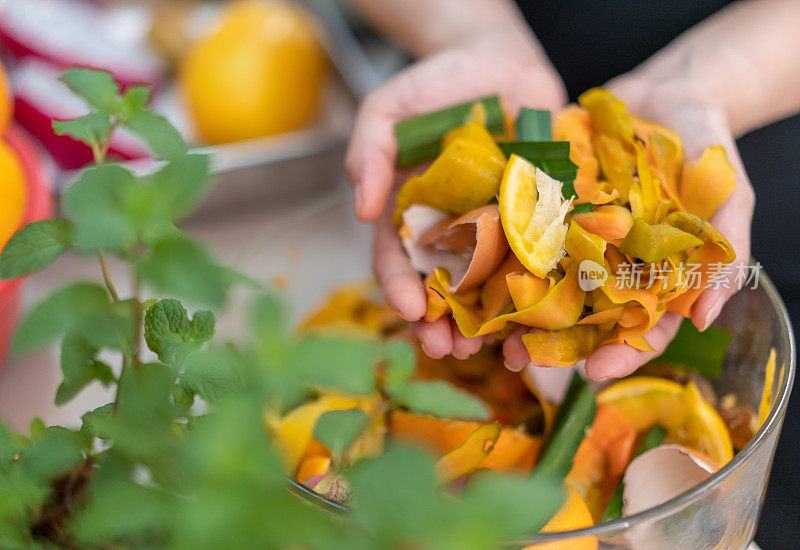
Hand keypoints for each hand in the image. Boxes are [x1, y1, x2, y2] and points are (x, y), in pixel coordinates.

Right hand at [346, 30, 565, 358]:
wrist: (499, 60)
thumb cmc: (437, 83)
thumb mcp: (389, 109)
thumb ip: (368, 152)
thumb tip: (360, 209)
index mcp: (412, 214)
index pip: (398, 259)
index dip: (400, 288)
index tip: (410, 310)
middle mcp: (453, 230)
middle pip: (443, 286)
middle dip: (442, 322)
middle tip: (448, 350)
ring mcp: (498, 228)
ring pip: (490, 286)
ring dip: (488, 323)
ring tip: (492, 350)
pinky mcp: (541, 219)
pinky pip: (540, 260)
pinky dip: (539, 292)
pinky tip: (542, 320)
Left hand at [503, 76, 754, 379]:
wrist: (665, 91)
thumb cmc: (707, 147)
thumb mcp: (728, 196)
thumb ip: (724, 253)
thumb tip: (706, 318)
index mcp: (651, 275)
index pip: (640, 327)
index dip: (620, 352)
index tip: (595, 372)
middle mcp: (606, 263)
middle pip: (578, 315)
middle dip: (550, 342)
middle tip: (518, 360)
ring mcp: (572, 236)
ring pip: (541, 281)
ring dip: (513, 307)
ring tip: (486, 330)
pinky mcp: (544, 206)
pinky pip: (519, 231)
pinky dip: (496, 250)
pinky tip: (471, 266)